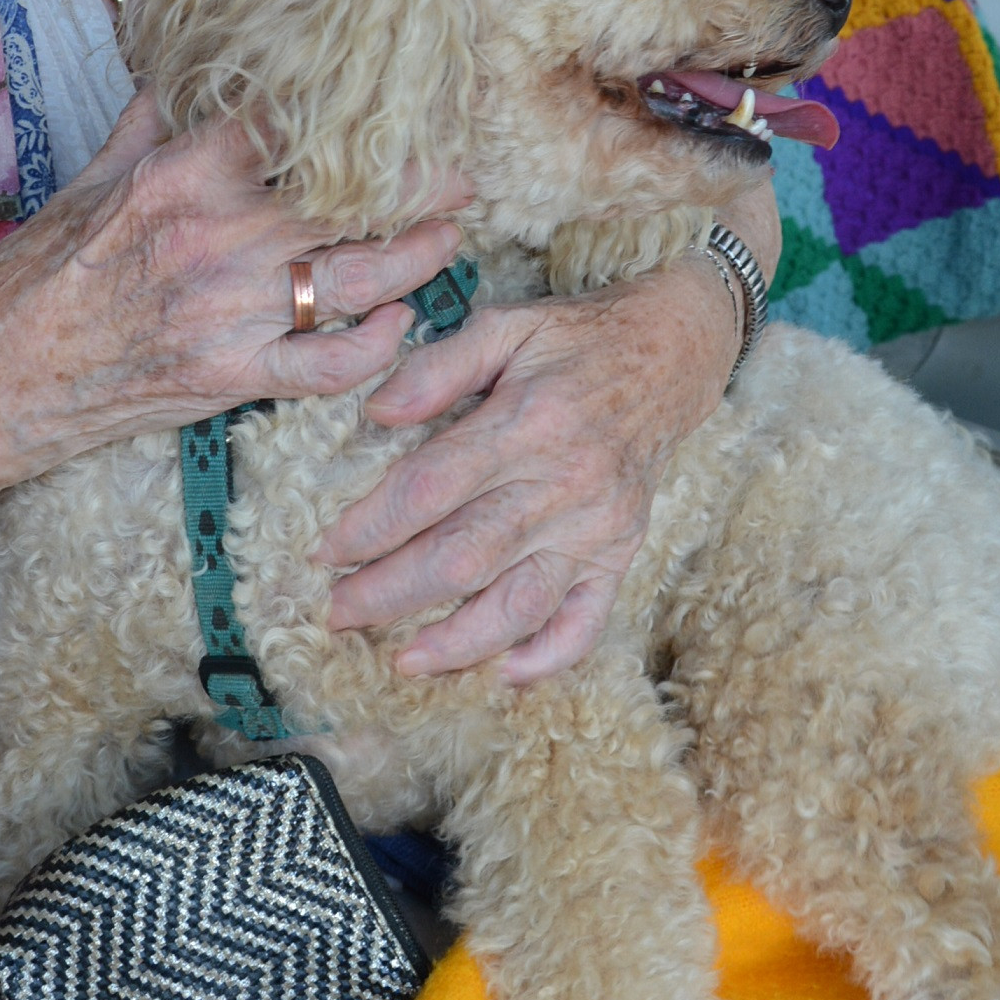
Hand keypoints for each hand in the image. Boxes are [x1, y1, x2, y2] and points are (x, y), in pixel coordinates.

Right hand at [0, 100, 469, 496]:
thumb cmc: (32, 280)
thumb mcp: (85, 184)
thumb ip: (147, 127)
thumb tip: (182, 71)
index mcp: (180, 177)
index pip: (290, 126)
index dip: (353, 113)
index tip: (392, 103)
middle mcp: (215, 239)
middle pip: (347, 199)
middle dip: (414, 183)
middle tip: (457, 171)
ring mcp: (229, 311)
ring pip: (356, 278)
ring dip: (418, 257)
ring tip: (450, 235)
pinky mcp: (231, 376)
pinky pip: (329, 366)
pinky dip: (375, 348)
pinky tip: (399, 325)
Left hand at [317, 251, 749, 681]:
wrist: (672, 353)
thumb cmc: (575, 340)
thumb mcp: (504, 325)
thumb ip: (437, 368)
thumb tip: (377, 413)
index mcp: (526, 422)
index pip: (430, 487)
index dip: (371, 526)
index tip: (326, 550)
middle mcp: (563, 482)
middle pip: (463, 556)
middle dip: (390, 592)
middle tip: (338, 611)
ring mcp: (595, 527)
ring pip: (518, 602)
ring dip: (456, 641)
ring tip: (403, 662)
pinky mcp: (620, 553)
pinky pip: (586, 619)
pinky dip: (547, 656)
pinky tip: (503, 675)